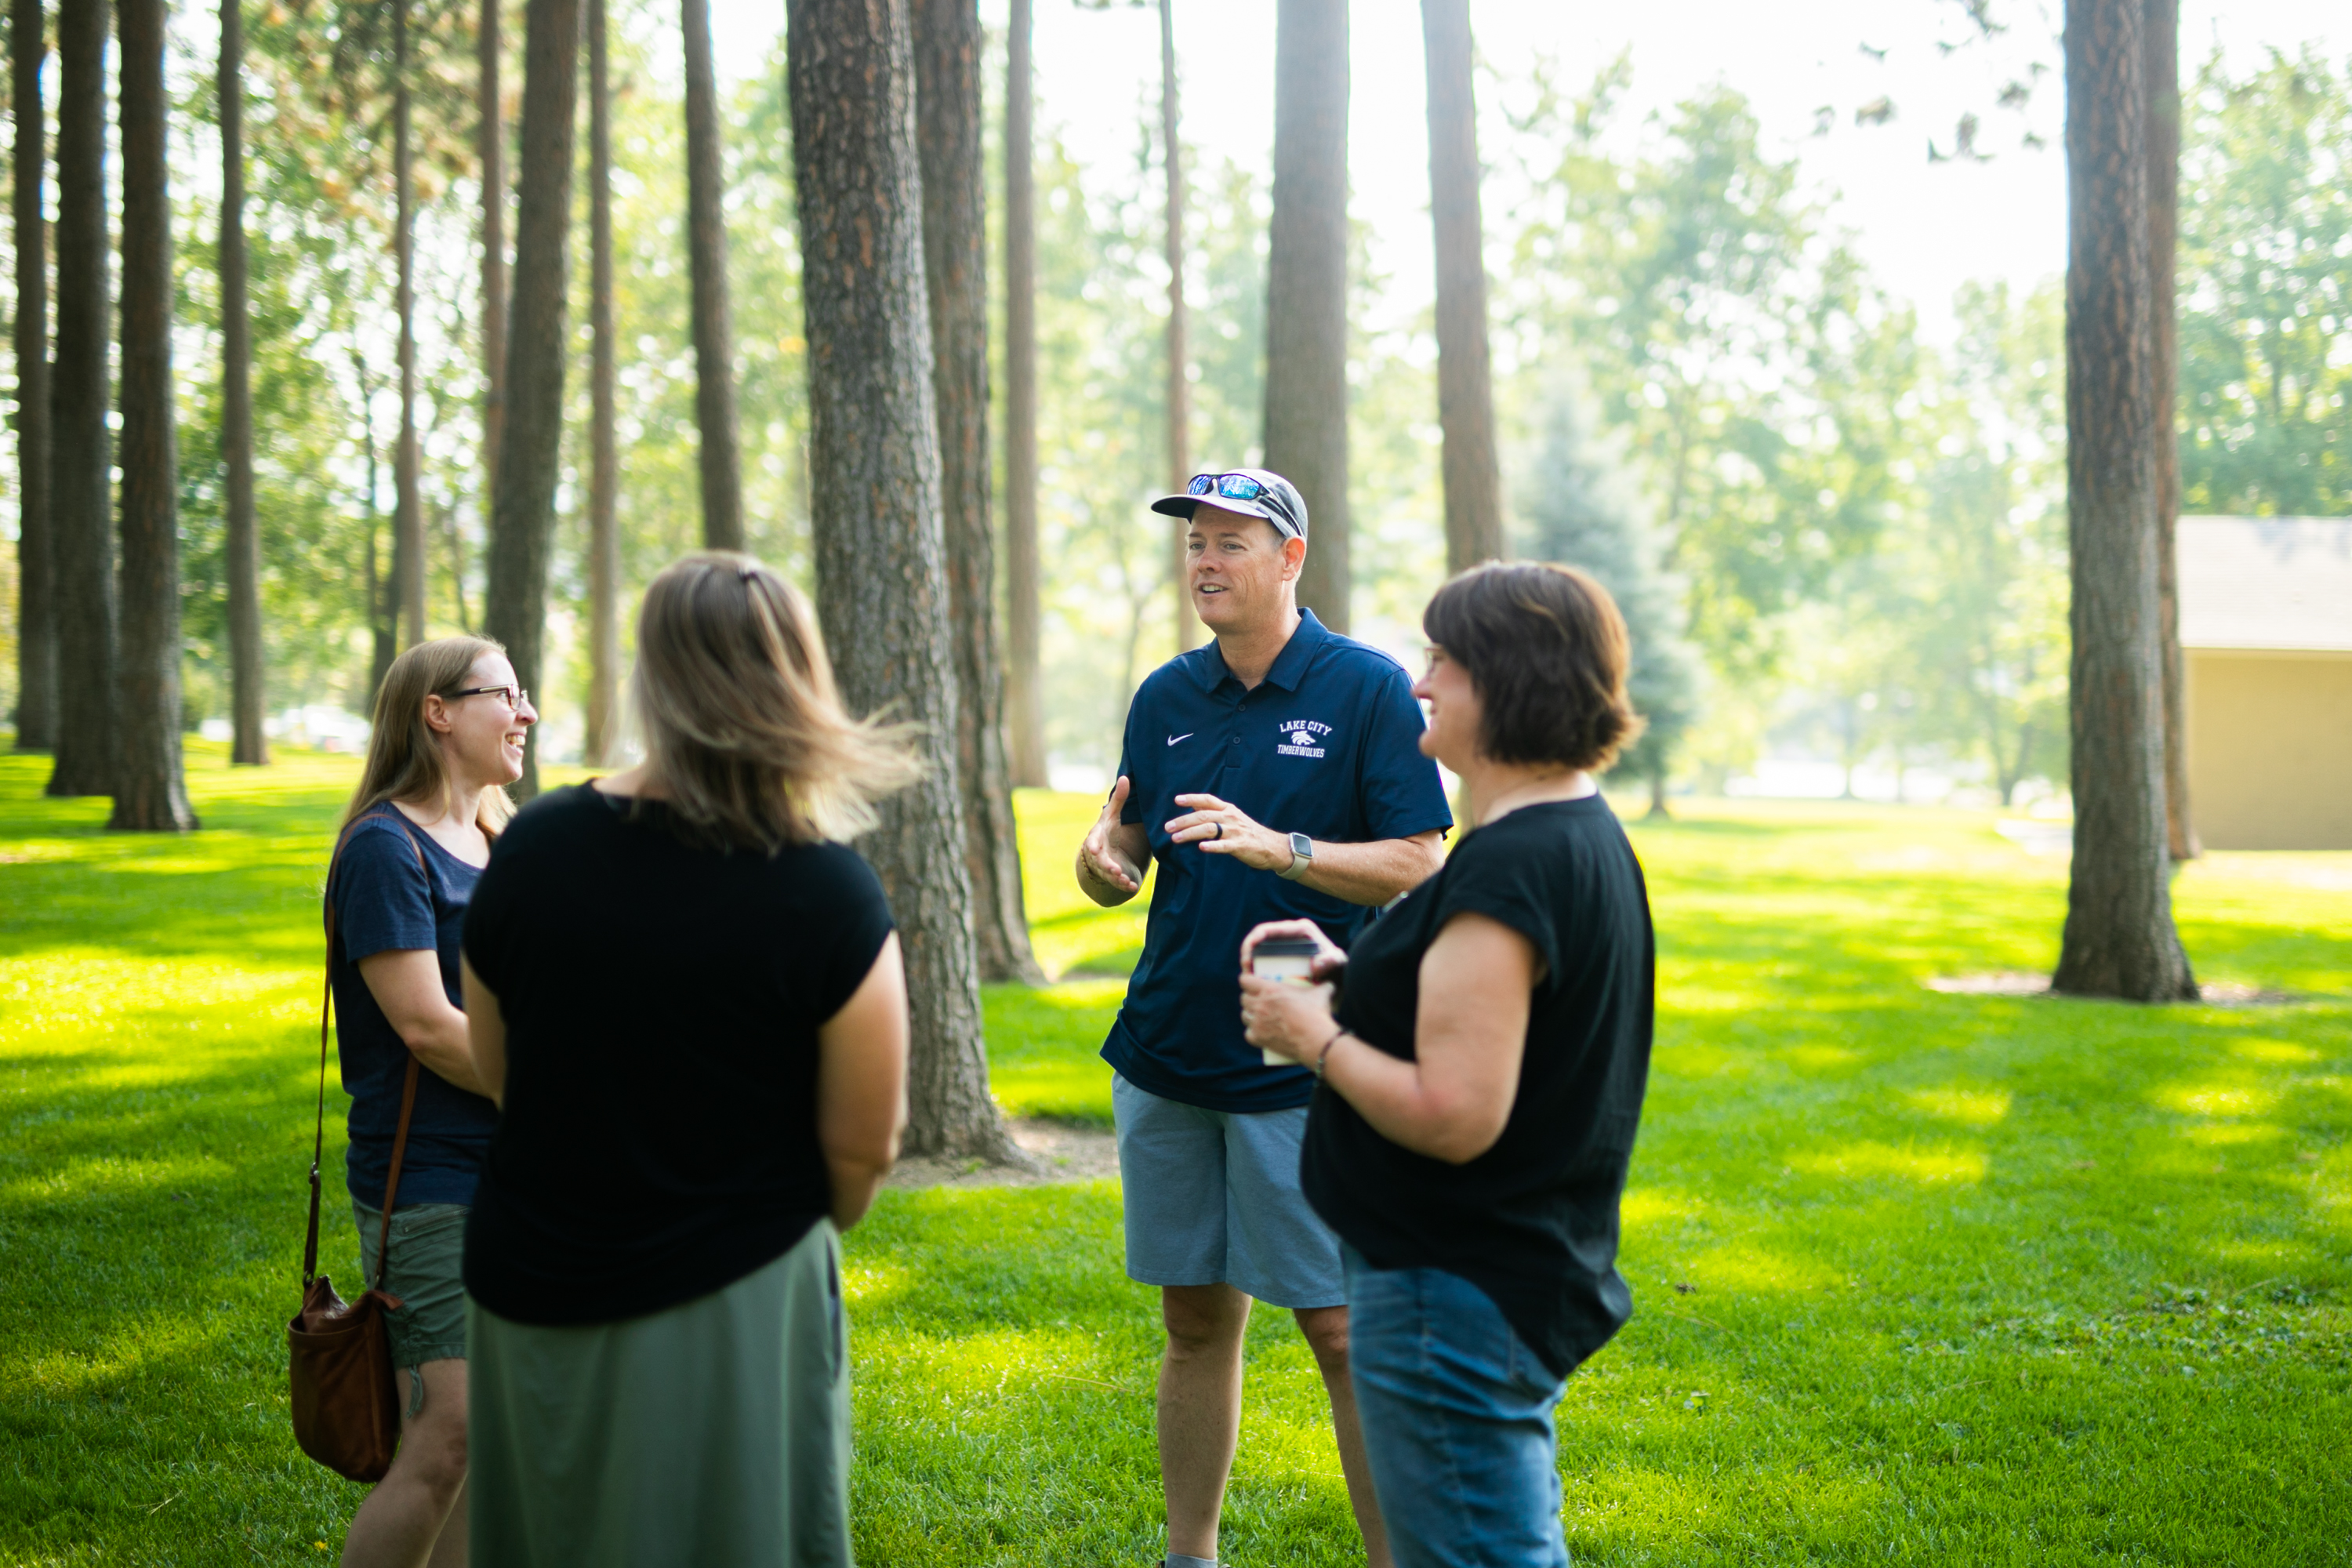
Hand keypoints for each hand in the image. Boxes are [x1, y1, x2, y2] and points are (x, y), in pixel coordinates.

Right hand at [1079, 776, 1141, 894]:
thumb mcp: (1112, 816)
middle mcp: (1098, 855)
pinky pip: (1118, 884)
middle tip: (1114, 869)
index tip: (1096, 850)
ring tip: (1124, 879)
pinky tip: (1133, 886)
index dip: (1093, 846)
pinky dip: (1125, 886)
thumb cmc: (1108, 831)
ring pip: (1109, 875)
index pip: (1092, 842)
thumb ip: (1118, 799)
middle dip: (1106, 865)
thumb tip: (1126, 777)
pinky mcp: (1114, 877)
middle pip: (1099, 861)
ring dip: (1116, 878)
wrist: (1105, 853)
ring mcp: (1105, 867)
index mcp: (1096, 838)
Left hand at [1167, 793, 1292, 872]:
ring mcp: (1235, 831)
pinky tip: (1201, 848)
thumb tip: (1193, 807)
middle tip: (1168, 827)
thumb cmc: (1249, 832)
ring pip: (1209, 829)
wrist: (1273, 846)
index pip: (1207, 800)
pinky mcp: (1240, 845)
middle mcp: (1230, 817)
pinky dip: (1212, 846)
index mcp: (1228, 809)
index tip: (1177, 800)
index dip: (1192, 798)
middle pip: (1203, 816)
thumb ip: (1214, 812)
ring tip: (1176, 838)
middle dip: (1183, 821)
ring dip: (1190, 833)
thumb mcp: (1233, 817)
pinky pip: (1224, 845)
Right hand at [1239, 919, 1347, 982]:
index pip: (1269, 929)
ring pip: (1261, 952)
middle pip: (1261, 940)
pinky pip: (1267, 963)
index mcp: (1301, 930)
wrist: (1345, 983)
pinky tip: (1254, 982)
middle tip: (1246, 968)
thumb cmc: (1342, 971)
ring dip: (1250, 962)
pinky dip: (1258, 970)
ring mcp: (1288, 949)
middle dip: (1248, 952)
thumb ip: (1332, 961)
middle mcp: (1293, 936)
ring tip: (1248, 976)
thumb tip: (1316, 964)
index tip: (1248, 956)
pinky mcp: (1285, 961)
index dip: (1253, 940)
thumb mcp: (1339, 965)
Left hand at [1240, 971, 1337, 1063]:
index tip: (1251, 982)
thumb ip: (1323, 985)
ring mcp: (1258, 1022)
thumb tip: (1329, 984)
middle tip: (1258, 999)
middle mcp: (1260, 1005)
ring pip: (1244, 1015)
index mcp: (1270, 989)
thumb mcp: (1321, 993)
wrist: (1315, 1040)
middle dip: (1249, 997)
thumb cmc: (1317, 1013)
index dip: (1247, 980)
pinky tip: (1260, 1032)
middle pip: (1243, 998)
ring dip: (1250, 1014)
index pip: (1245, 980)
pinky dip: (1252, 1033)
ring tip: (1258, 1015)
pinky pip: (1248, 1034)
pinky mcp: (1259, 1038)